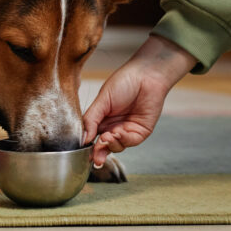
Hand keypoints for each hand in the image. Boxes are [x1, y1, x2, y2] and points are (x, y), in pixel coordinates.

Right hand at [82, 34, 196, 166]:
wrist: (147, 75)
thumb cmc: (124, 81)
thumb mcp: (102, 99)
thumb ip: (91, 119)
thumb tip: (83, 138)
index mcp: (102, 118)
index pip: (91, 136)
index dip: (87, 145)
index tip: (83, 151)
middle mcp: (114, 126)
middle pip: (103, 146)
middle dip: (99, 153)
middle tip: (95, 156)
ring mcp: (127, 130)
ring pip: (116, 147)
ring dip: (111, 145)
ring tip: (107, 137)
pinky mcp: (140, 132)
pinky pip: (130, 142)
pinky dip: (123, 140)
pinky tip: (119, 133)